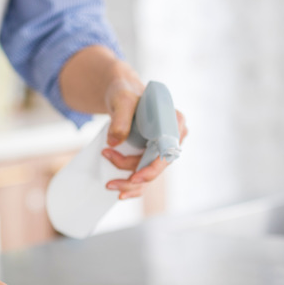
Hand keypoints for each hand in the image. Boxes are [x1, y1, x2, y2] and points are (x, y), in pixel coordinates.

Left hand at [103, 77, 188, 199]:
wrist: (120, 94)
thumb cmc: (125, 92)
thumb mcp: (122, 100)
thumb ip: (120, 118)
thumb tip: (114, 142)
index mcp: (174, 122)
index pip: (167, 153)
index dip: (152, 169)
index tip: (134, 178)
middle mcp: (172, 138)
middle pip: (156, 167)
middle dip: (132, 178)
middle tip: (109, 182)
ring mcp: (162, 149)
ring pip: (149, 175)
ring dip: (129, 184)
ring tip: (109, 185)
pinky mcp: (150, 155)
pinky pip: (144, 175)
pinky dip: (131, 185)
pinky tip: (118, 191)